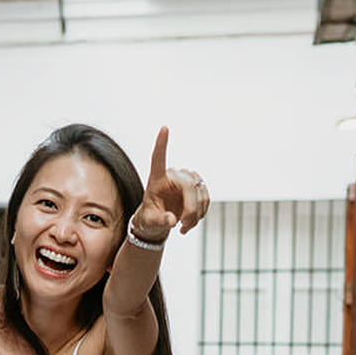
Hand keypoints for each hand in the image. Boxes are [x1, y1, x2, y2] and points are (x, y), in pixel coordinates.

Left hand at [131, 127, 210, 242]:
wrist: (158, 221)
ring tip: (184, 227)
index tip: (164, 127)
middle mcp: (172, 175)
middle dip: (191, 209)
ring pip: (200, 193)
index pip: (158, 159)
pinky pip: (206, 198)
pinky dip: (201, 213)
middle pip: (189, 186)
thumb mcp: (149, 223)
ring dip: (196, 214)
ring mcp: (186, 179)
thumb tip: (172, 220)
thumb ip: (160, 221)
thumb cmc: (149, 219)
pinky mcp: (196, 186)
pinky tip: (191, 222)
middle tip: (182, 227)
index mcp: (156, 179)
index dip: (162, 144)